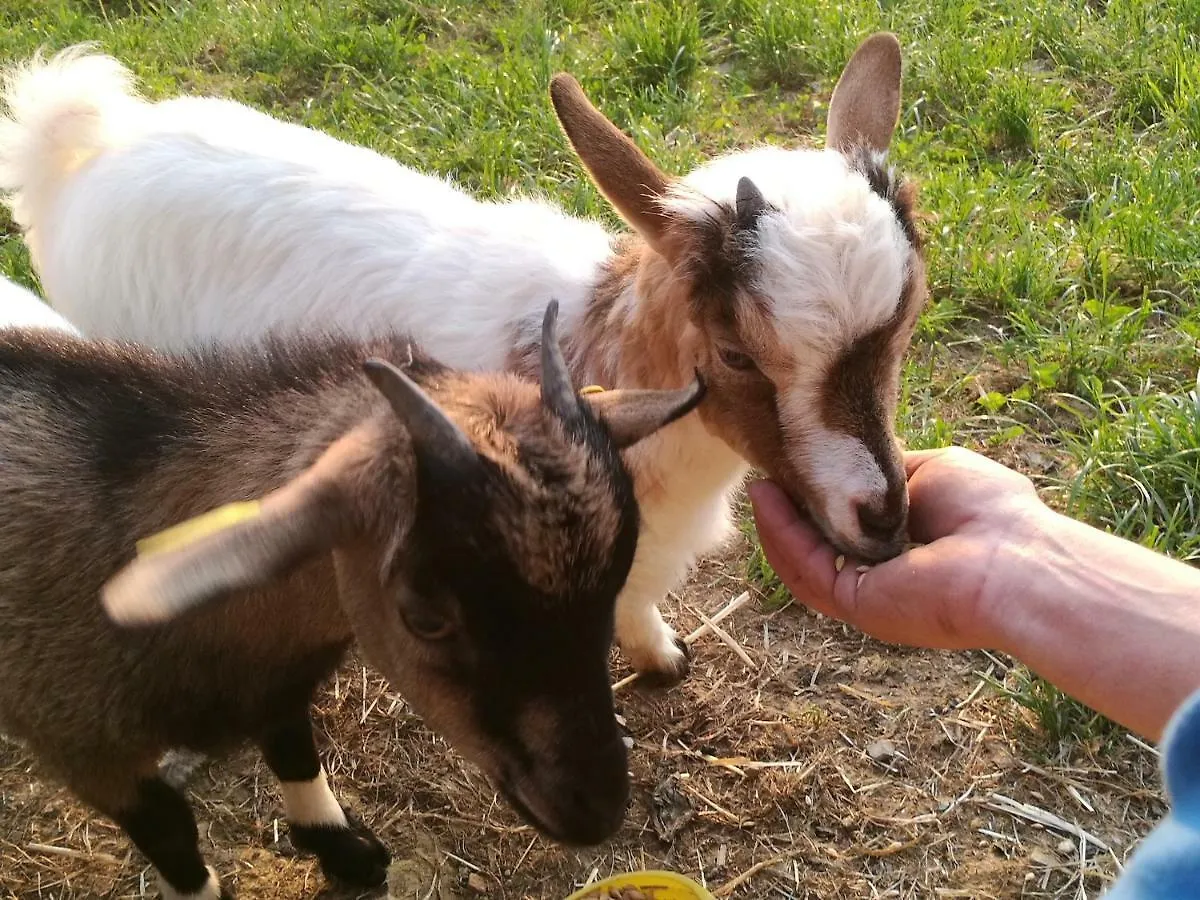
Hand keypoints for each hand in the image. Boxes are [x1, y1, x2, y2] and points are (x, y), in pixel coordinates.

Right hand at [748, 446, 1046, 650]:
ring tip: (760, 486)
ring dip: (778, 525)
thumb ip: (891, 471)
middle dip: (792, 514)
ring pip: (806, 563)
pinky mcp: (857, 606)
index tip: (800, 466)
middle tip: (770, 476)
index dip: (822, 500)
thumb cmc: (990, 513)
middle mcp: (885, 578)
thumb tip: (857, 460)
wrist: (1016, 560)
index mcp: (907, 550)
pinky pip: (807, 571)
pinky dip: (783, 537)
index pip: (851, 529)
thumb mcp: (933, 472)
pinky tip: (770, 501)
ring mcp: (869, 596)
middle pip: (821, 547)